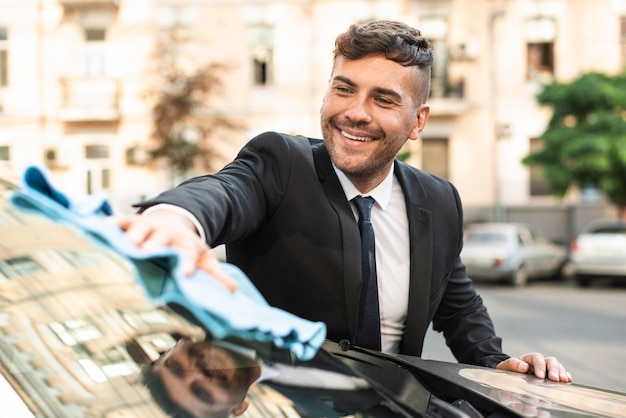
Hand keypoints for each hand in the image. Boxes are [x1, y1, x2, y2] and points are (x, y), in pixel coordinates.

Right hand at [111, 211, 236, 291]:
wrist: (175, 220)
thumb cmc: (187, 246)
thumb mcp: (204, 258)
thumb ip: (216, 275)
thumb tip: (234, 291)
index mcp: (185, 243)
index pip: (187, 254)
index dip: (186, 264)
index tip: (184, 275)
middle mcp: (167, 234)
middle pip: (160, 240)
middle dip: (155, 247)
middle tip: (147, 255)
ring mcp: (149, 226)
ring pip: (141, 229)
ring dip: (134, 236)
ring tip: (128, 244)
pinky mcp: (133, 221)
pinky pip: (122, 220)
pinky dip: (113, 222)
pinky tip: (103, 225)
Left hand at [496, 353, 571, 382]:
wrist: (509, 377)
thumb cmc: (508, 371)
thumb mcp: (505, 366)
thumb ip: (513, 365)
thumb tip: (524, 367)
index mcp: (528, 358)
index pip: (536, 358)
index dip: (539, 366)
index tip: (540, 376)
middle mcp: (540, 362)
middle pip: (550, 361)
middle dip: (553, 370)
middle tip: (554, 379)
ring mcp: (547, 369)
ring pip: (557, 367)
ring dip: (561, 373)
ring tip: (563, 380)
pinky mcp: (552, 376)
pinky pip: (561, 374)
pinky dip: (566, 376)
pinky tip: (568, 380)